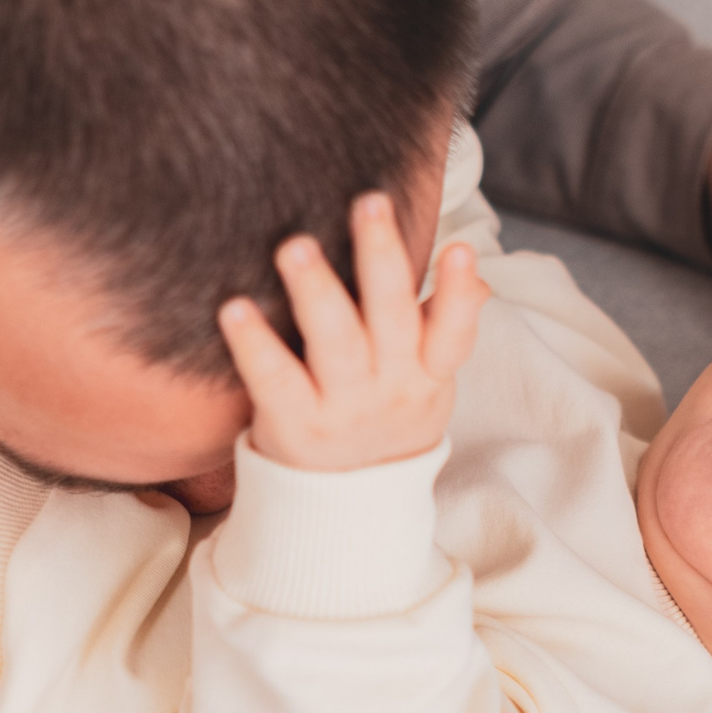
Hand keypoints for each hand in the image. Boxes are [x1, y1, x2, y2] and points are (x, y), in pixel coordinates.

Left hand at [218, 192, 488, 470]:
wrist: (344, 510)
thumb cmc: (384, 421)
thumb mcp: (427, 384)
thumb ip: (442, 328)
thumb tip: (477, 277)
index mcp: (428, 374)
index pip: (454, 332)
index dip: (460, 293)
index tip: (461, 248)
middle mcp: (392, 388)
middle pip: (391, 317)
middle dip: (382, 257)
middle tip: (368, 202)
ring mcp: (344, 409)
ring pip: (335, 342)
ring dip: (317, 290)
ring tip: (295, 246)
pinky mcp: (295, 426)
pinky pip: (275, 380)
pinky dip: (255, 344)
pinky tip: (234, 308)